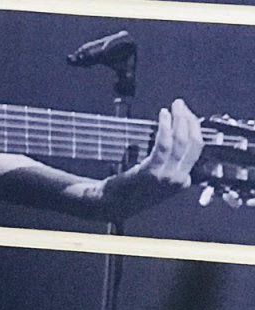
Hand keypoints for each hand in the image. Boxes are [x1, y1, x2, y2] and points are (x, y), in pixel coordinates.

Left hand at [97, 100, 203, 219]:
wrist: (112, 204)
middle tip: (181, 105)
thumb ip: (167, 163)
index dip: (194, 128)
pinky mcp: (152, 171)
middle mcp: (179, 179)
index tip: (186, 114)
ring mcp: (166, 176)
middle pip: (193, 143)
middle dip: (189, 120)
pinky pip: (164, 145)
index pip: (197, 149)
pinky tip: (163, 115)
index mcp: (182, 181)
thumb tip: (172, 135)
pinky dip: (165, 127)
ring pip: (181, 141)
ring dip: (179, 119)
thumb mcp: (156, 178)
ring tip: (174, 106)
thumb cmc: (130, 189)